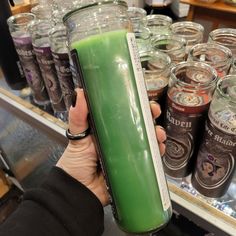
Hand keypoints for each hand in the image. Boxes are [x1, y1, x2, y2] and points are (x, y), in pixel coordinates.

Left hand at [57, 89, 165, 205]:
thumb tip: (79, 92)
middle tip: (154, 113)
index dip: (136, 105)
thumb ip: (78, 117)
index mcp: (108, 130)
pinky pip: (148, 160)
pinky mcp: (133, 169)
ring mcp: (128, 154)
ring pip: (147, 141)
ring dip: (156, 135)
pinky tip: (160, 149)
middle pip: (139, 126)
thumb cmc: (75, 162)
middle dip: (150, 118)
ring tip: (158, 134)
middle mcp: (120, 140)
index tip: (143, 98)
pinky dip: (157, 154)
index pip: (125, 114)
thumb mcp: (78, 137)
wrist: (79, 192)